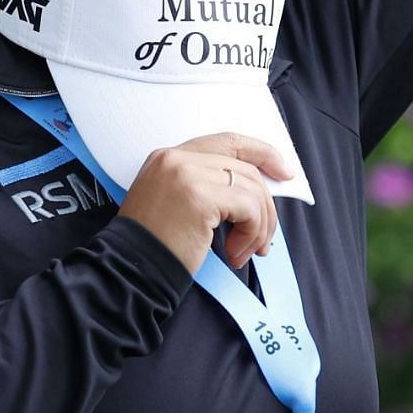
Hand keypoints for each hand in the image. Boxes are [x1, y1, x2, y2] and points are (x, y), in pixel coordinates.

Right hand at [116, 132, 298, 275]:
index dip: (262, 153)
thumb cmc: (153, 246)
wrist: (128, 271)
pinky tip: (234, 253)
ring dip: (258, 226)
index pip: (228, 142)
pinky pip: (249, 208)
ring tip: (246, 251)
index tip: (284, 171)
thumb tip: (257, 190)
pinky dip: (252, 233)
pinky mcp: (200, 196)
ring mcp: (188, 174)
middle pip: (246, 169)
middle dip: (265, 206)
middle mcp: (177, 158)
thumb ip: (209, 186)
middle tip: (264, 238)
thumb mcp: (178, 204)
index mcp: (169, 157)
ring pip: (252, 190)